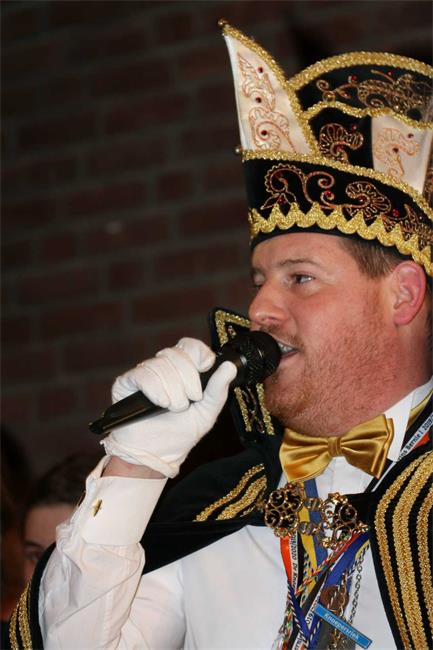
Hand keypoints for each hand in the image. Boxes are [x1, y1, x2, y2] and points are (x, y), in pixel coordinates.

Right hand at [102, 338, 236, 476]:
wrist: (156, 455)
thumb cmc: (179, 434)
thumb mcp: (206, 413)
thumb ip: (218, 390)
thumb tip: (229, 367)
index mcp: (183, 370)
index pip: (191, 346)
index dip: (199, 354)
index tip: (205, 369)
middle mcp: (163, 367)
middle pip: (177, 354)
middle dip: (188, 380)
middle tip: (188, 402)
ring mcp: (144, 373)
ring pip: (161, 365)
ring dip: (172, 391)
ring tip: (172, 408)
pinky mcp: (126, 382)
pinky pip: (143, 374)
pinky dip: (155, 389)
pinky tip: (160, 403)